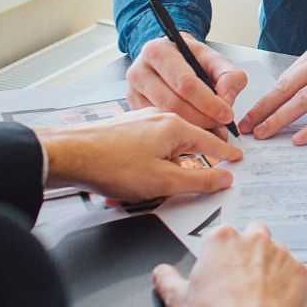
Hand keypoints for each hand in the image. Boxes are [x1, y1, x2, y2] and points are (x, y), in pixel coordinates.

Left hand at [36, 108, 243, 201]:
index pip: (211, 141)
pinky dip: (150, 163)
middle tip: (200, 179)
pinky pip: (149, 147)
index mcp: (175, 127)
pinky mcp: (125, 130)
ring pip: (166, 146)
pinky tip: (137, 179)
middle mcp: (160, 118)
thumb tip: (224, 178)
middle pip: (189, 143)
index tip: (238, 158)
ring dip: (166, 167)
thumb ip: (199, 181)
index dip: (226, 153)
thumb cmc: (113, 166)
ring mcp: (140, 122)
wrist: (68, 155)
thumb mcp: (164, 182)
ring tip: (154, 187)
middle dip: (193, 164)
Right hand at [126, 33, 247, 131]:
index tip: (226, 114)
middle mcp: (139, 70)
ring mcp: (133, 91)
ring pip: (164, 117)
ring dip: (192, 128)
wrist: (172, 57)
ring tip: (211, 129)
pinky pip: (157, 124)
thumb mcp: (215, 60)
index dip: (209, 102)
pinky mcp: (133, 107)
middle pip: (173, 103)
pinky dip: (178, 131)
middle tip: (221, 126)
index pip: (185, 83)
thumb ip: (229, 75)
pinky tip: (194, 130)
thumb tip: (226, 99)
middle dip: (201, 118)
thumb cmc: (192, 58)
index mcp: (159, 51)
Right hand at [153, 223, 306, 306]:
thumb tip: (161, 273)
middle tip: (240, 276)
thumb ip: (168, 280)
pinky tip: (275, 299)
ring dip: (269, 264)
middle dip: (248, 249)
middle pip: (253, 233)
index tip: (218, 268)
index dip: (220, 253)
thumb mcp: (179, 301)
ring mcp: (281, 254)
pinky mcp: (300, 272)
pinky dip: (287, 282)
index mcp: (222, 239)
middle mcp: (254, 240)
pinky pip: (294, 271)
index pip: (221, 234)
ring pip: (276, 251)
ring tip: (258, 291)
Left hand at [240, 34, 306, 144]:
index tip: (252, 112)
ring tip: (264, 134)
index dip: (268, 95)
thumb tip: (305, 97)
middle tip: (245, 126)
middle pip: (289, 85)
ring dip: (279, 119)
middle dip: (263, 108)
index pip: (289, 74)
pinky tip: (300, 139)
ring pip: (303, 99)